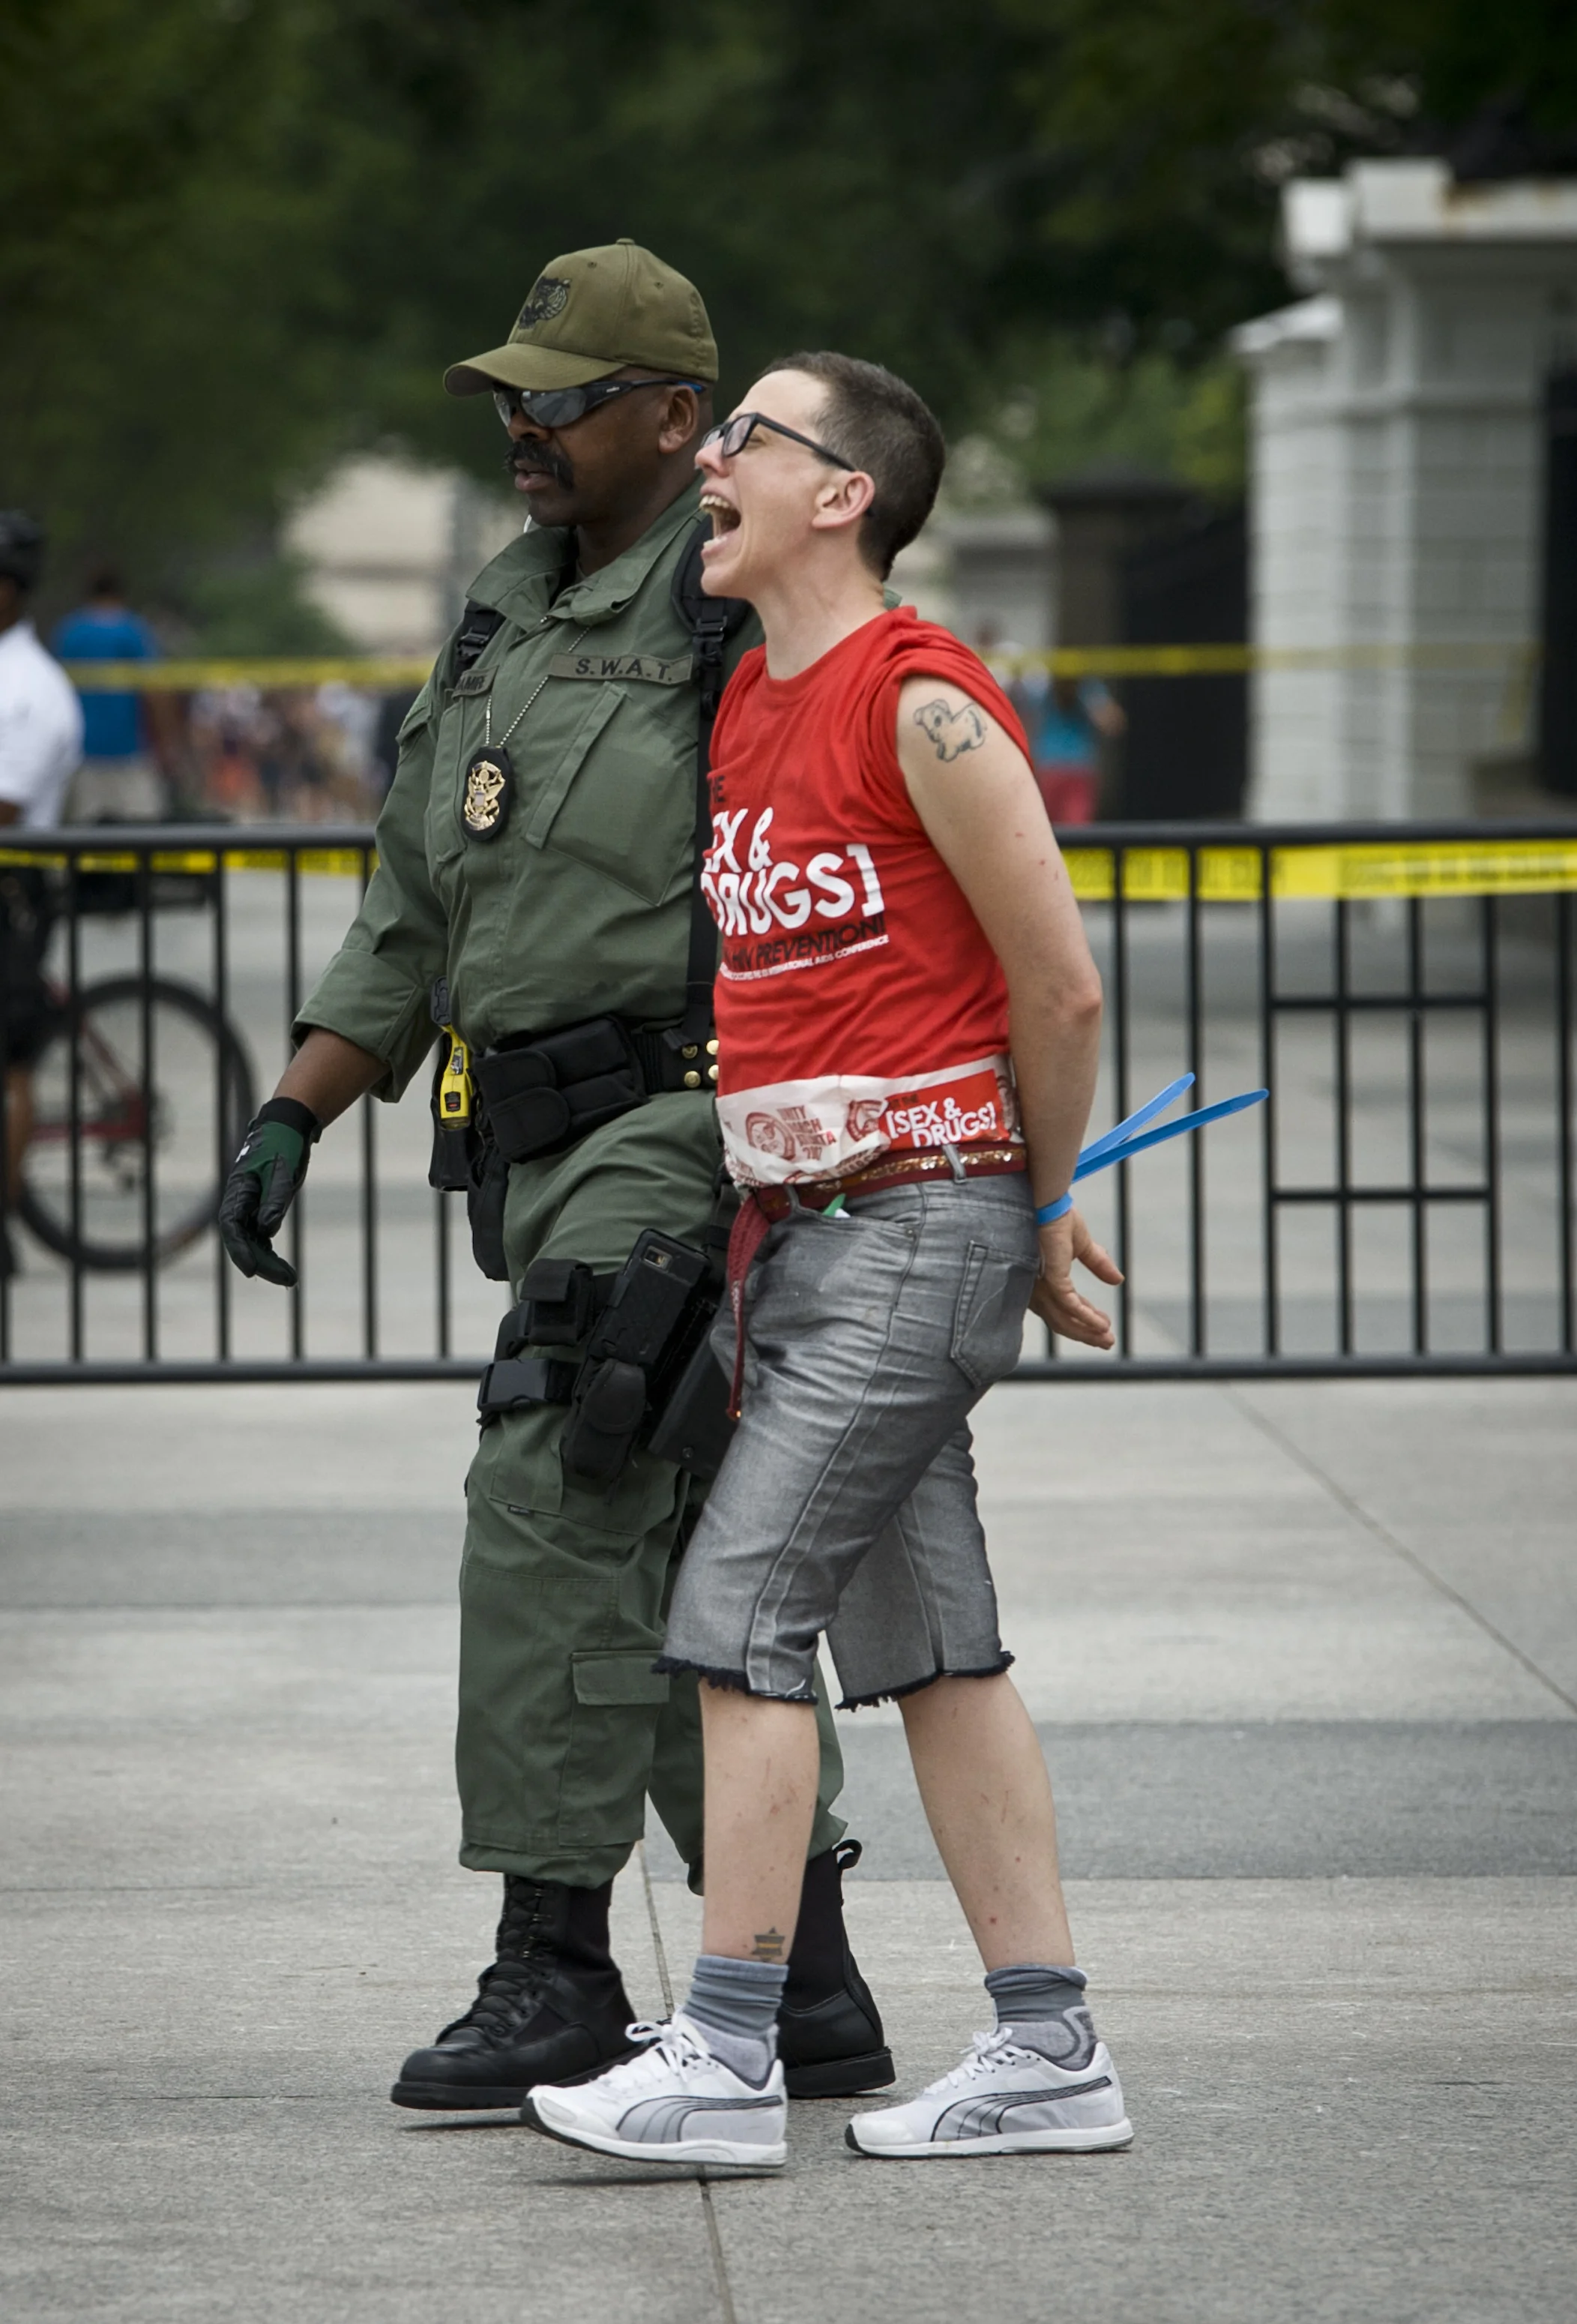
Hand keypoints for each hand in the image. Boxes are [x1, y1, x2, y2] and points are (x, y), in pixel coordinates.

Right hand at [218, 1098, 318, 1286]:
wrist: (286, 1129)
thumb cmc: (283, 1147)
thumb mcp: (283, 1172)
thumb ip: (275, 1201)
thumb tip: (267, 1230)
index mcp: (239, 1190)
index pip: (232, 1227)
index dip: (240, 1250)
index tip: (252, 1271)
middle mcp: (239, 1202)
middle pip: (243, 1240)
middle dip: (261, 1263)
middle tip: (287, 1280)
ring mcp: (249, 1207)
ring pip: (252, 1242)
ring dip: (268, 1262)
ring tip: (290, 1279)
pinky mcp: (261, 1209)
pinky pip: (261, 1238)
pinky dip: (270, 1253)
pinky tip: (284, 1268)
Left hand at [1029, 1206, 1121, 1347]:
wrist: (1047, 1199)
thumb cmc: (1054, 1215)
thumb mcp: (1081, 1244)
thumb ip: (1097, 1263)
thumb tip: (1118, 1281)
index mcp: (1043, 1279)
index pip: (1063, 1307)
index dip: (1085, 1318)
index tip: (1105, 1326)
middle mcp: (1037, 1287)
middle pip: (1061, 1320)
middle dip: (1086, 1333)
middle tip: (1108, 1342)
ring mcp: (1041, 1285)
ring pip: (1064, 1319)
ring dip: (1088, 1330)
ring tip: (1108, 1337)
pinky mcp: (1050, 1279)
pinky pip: (1069, 1305)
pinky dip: (1086, 1317)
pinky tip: (1101, 1324)